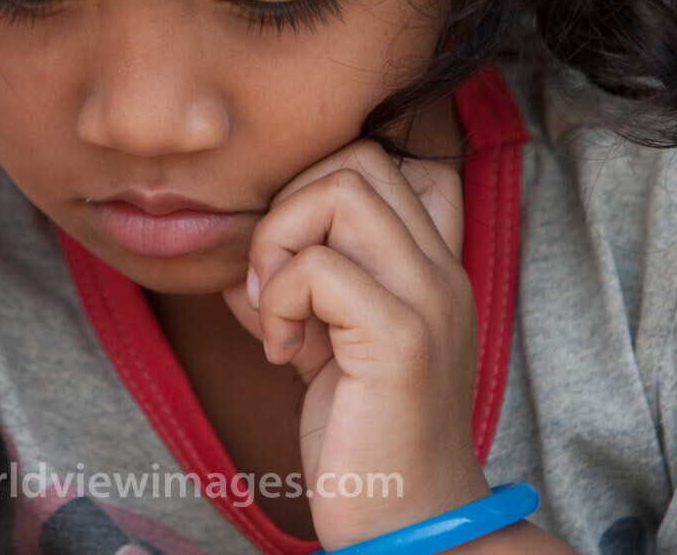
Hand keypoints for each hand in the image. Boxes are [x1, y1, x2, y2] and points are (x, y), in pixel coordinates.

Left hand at [222, 140, 488, 550]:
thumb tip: (234, 261)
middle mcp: (441, 270)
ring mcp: (428, 299)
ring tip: (276, 311)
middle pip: (359, 158)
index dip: (324, 184)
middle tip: (271, 282)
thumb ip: (292, 291)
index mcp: (432, 266)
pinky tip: (280, 352)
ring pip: (340, 190)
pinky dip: (277, 300)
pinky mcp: (400, 338)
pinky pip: (317, 267)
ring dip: (279, 243)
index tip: (295, 255)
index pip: (396, 160)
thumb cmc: (367, 439)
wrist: (411, 524)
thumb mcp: (325, 347)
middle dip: (288, 205)